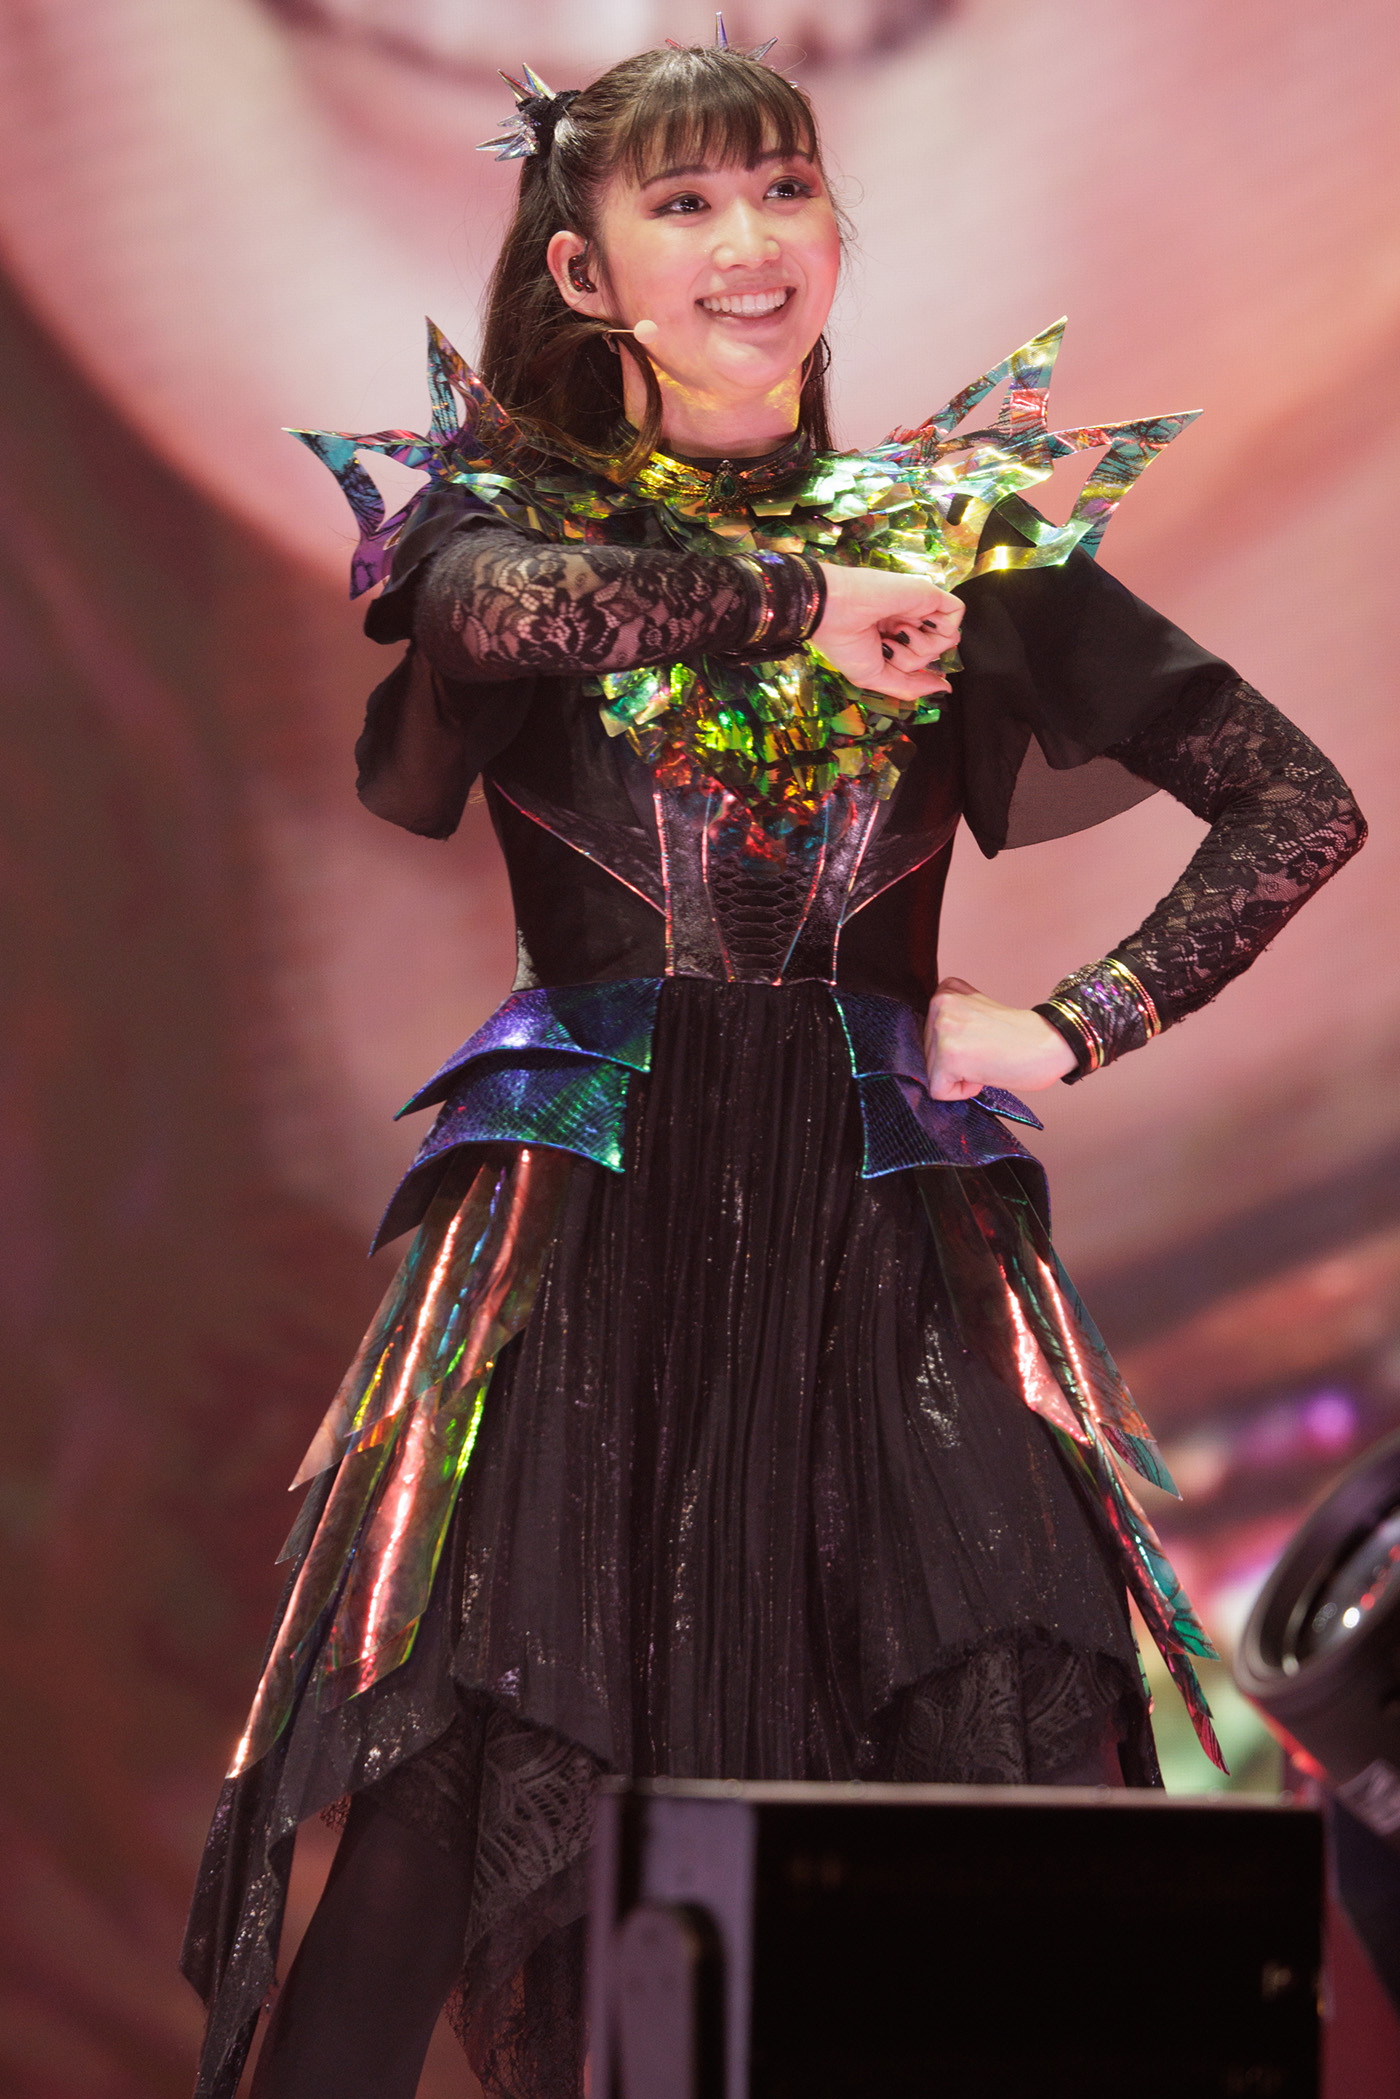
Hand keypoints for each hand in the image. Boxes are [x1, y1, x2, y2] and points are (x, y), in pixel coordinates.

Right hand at [813, 563, 962, 702]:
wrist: (834, 611)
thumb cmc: (846, 644)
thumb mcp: (876, 678)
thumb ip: (911, 686)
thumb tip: (945, 688)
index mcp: (892, 638)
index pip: (918, 662)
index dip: (907, 667)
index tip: (885, 657)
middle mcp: (907, 623)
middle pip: (933, 654)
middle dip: (911, 658)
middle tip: (886, 643)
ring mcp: (918, 607)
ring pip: (947, 639)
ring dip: (922, 644)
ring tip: (897, 630)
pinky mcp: (928, 593)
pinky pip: (956, 613)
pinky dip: (941, 624)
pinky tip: (918, 620)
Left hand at [923, 976, 1076, 1098]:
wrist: (1050, 1043)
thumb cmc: (1018, 1036)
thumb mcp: (976, 1011)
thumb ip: (951, 1019)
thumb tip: (925, 1050)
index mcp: (945, 991)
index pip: (928, 1036)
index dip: (956, 1047)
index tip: (982, 1040)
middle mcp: (939, 1003)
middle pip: (927, 1054)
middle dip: (955, 1063)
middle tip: (987, 1051)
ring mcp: (942, 1028)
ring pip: (932, 1073)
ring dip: (960, 1076)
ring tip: (987, 1059)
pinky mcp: (948, 1056)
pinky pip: (940, 1091)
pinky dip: (963, 1091)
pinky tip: (985, 1072)